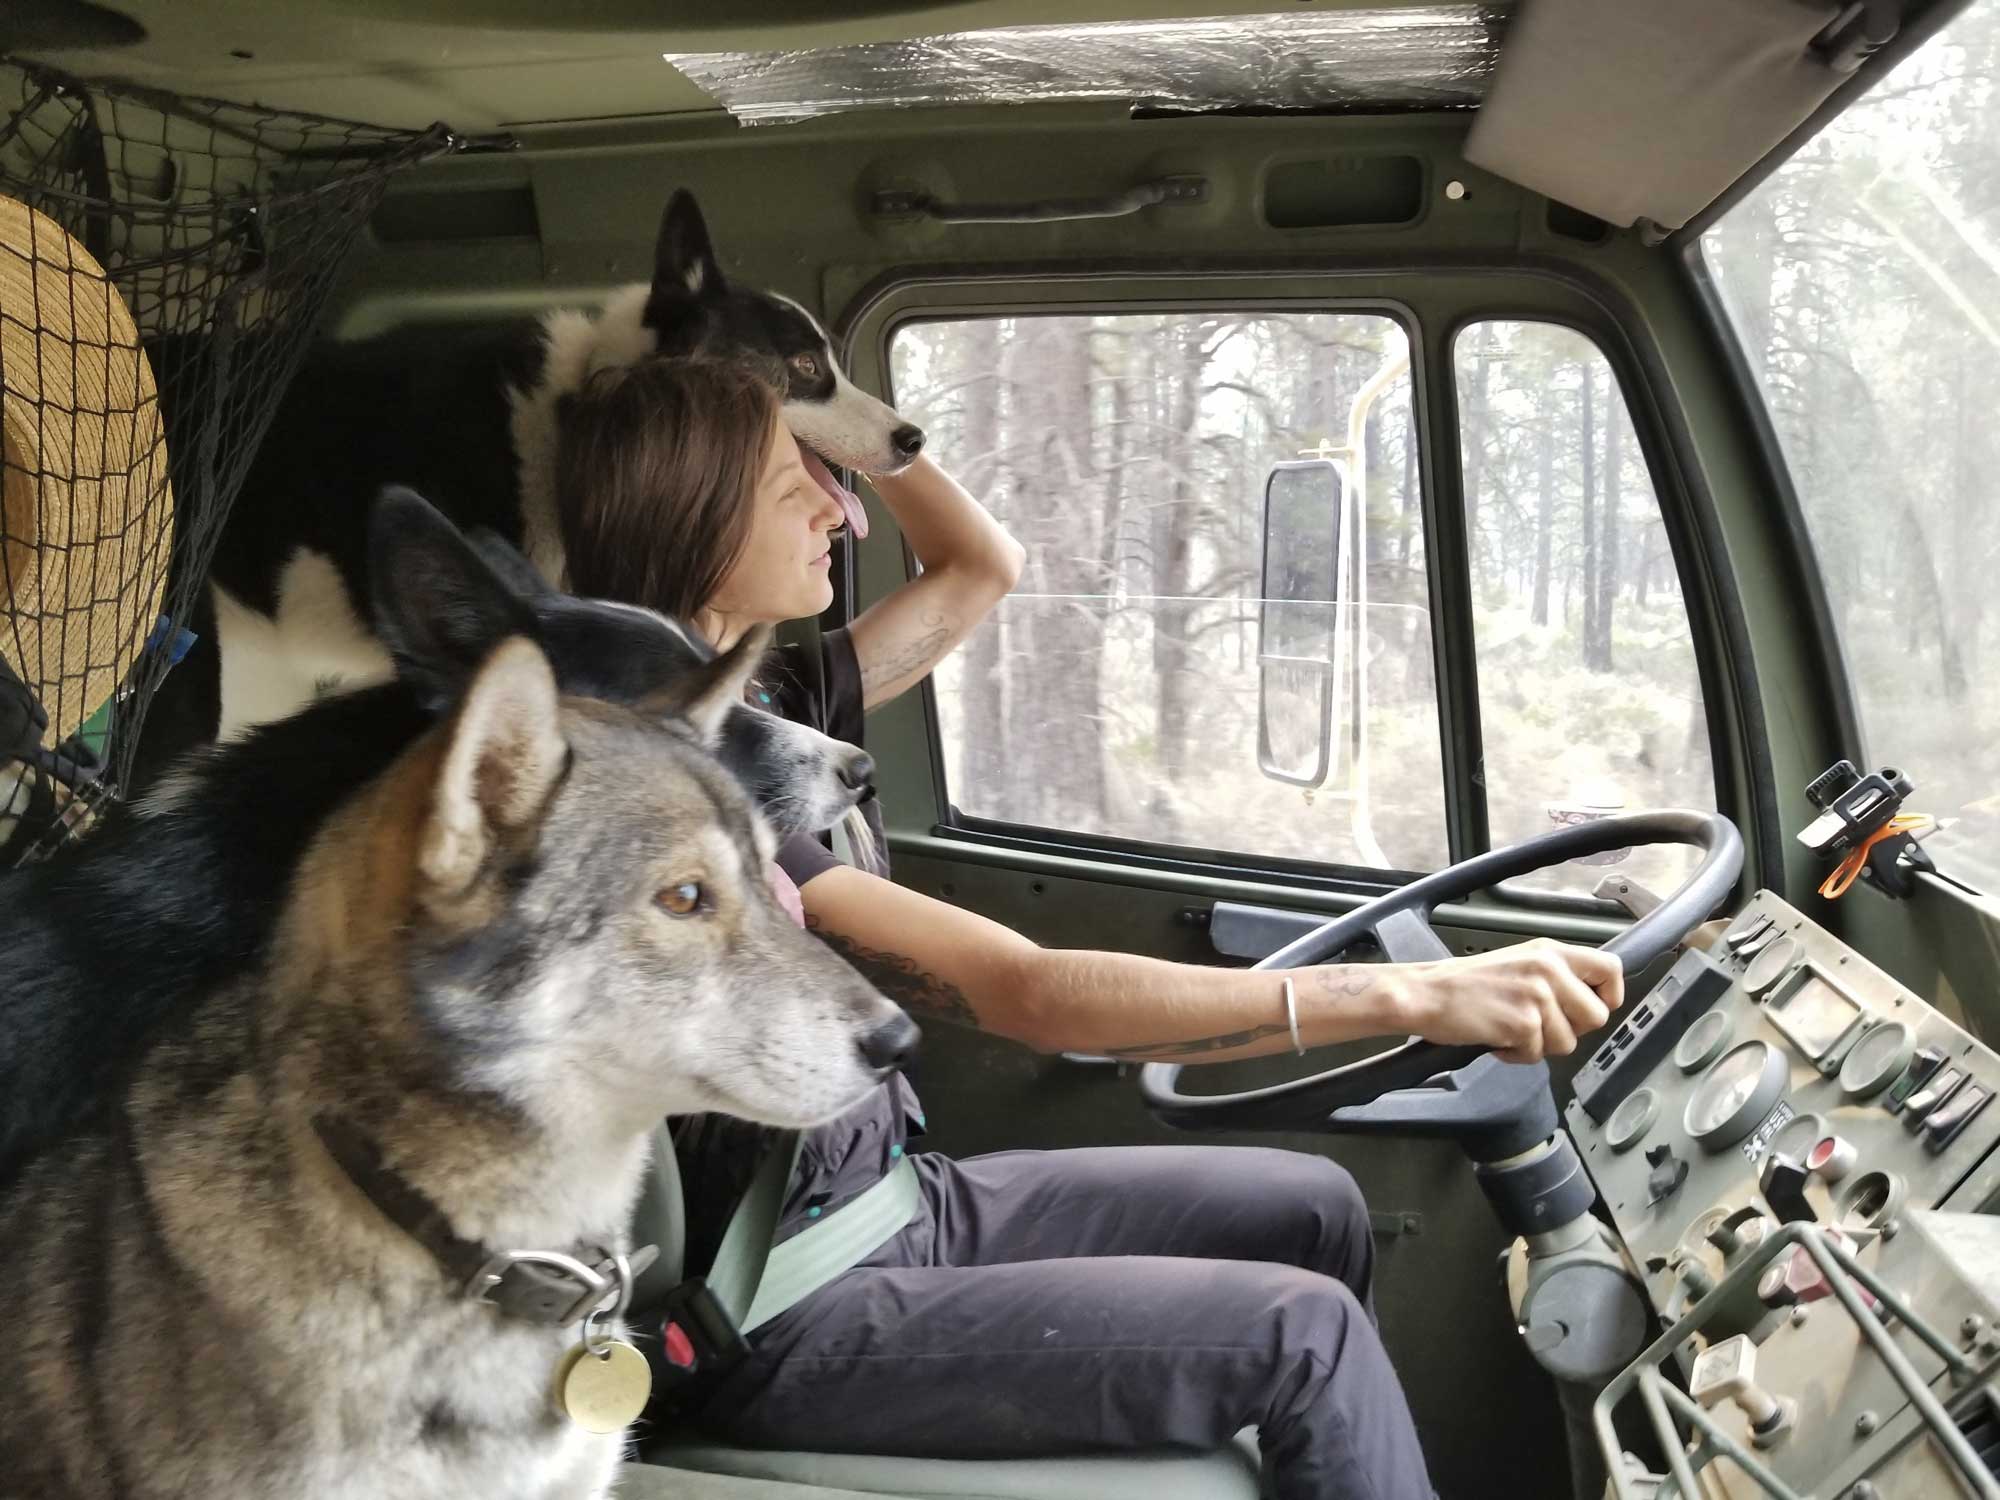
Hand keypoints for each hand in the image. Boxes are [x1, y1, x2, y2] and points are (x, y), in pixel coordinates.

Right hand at [1390, 939, 1623, 1062]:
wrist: (1426, 993)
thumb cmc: (1464, 984)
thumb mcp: (1518, 963)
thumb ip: (1554, 976)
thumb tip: (1587, 1001)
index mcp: (1550, 952)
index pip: (1610, 969)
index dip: (1609, 995)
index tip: (1593, 1007)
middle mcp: (1549, 970)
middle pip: (1596, 1016)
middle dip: (1571, 1030)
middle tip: (1540, 1026)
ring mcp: (1537, 997)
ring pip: (1568, 1042)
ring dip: (1539, 1045)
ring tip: (1511, 1030)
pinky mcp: (1524, 1024)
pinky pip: (1537, 1055)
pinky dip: (1516, 1055)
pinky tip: (1497, 1038)